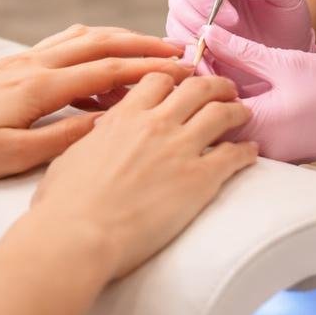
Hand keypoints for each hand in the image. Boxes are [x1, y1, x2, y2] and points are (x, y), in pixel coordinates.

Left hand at [0, 25, 193, 189]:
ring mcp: (15, 63)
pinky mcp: (3, 70)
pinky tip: (92, 72)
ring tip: (145, 52)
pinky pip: (56, 51)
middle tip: (179, 50)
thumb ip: (63, 139)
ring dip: (115, 42)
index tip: (185, 66)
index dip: (150, 67)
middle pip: (98, 42)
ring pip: (77, 40)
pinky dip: (86, 52)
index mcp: (38, 86)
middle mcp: (30, 65)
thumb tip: (109, 126)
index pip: (107, 69)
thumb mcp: (11, 156)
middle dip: (142, 44)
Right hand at [28, 72, 257, 279]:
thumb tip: (97, 138)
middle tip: (224, 89)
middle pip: (196, 88)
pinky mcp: (199, 180)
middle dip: (214, 85)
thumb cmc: (64, 205)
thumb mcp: (71, 156)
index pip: (158, 81)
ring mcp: (180, 149)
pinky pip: (233, 156)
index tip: (182, 83)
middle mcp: (156, 124)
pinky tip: (251, 153)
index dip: (174, 79)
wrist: (79, 234)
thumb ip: (92, 140)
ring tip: (244, 112)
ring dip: (237, 110)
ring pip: (221, 113)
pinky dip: (246, 151)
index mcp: (124, 117)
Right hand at [165, 0, 315, 56]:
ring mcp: (190, 4)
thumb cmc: (285, 18)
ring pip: (177, 2)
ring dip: (200, 19)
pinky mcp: (184, 31)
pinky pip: (175, 32)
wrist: (280, 59)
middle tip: (231, 17)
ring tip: (230, 35)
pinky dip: (193, 42)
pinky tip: (215, 51)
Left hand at [199, 25, 315, 188]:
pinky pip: (242, 135)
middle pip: (208, 122)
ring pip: (224, 129)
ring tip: (214, 69)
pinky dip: (234, 113)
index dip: (192, 74)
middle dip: (199, 91)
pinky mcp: (276, 155)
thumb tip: (207, 32)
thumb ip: (242, 50)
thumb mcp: (287, 62)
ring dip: (215, 102)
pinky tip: (236, 88)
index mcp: (259, 127)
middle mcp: (259, 150)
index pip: (204, 105)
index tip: (189, 47)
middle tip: (196, 56)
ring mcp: (268, 157)